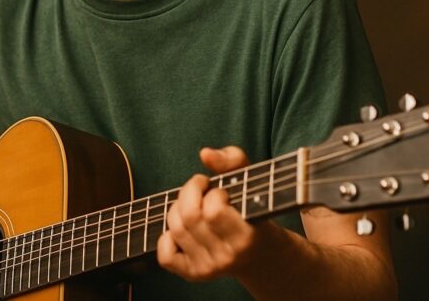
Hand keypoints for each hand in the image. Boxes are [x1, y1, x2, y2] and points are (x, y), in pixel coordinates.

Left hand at [157, 146, 262, 281]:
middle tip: (201, 187)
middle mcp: (227, 257)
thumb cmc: (254, 208)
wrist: (263, 255)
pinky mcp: (194, 274)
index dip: (213, 192)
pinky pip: (165, 255)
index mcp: (246, 236)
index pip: (214, 211)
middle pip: (189, 217)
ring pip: (176, 230)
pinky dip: (166, 237)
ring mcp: (209, 268)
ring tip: (193, 203)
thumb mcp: (251, 180)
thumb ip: (232, 159)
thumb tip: (205, 154)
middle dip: (190, 192)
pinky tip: (182, 227)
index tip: (220, 189)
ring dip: (178, 207)